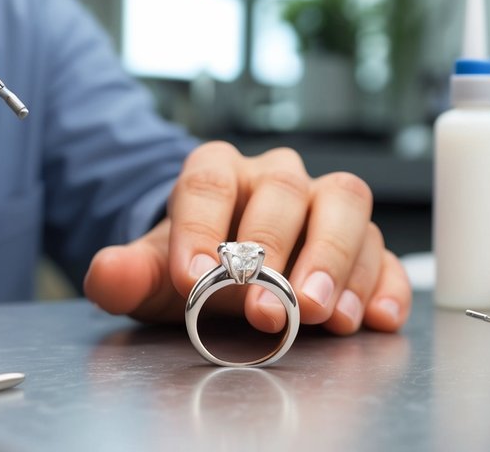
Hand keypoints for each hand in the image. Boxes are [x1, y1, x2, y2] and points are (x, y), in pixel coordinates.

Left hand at [83, 141, 411, 334]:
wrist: (228, 278)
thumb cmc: (194, 268)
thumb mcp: (154, 274)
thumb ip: (125, 274)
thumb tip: (104, 272)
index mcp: (219, 170)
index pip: (208, 180)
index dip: (201, 226)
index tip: (192, 277)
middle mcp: (277, 178)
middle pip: (285, 190)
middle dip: (277, 250)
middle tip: (266, 307)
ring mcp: (325, 206)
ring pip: (346, 205)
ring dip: (337, 260)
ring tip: (322, 313)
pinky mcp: (363, 245)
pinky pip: (384, 253)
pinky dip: (383, 284)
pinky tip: (374, 319)